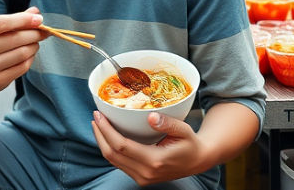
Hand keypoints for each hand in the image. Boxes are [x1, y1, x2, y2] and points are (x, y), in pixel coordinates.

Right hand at [0, 6, 47, 93]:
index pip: (3, 23)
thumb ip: (15, 18)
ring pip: (21, 53)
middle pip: (15, 38)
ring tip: (35, 43)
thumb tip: (35, 12)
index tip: (39, 19)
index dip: (23, 20)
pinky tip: (29, 55)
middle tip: (42, 32)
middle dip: (33, 34)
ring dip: (34, 46)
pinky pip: (22, 67)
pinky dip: (30, 59)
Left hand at [91, 110, 207, 185]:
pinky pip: (118, 163)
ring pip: (112, 160)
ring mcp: (143, 178)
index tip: (98, 115)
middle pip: (111, 154)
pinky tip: (108, 136)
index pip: (121, 145)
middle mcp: (146, 172)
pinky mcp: (141, 178)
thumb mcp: (184, 129)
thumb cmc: (190, 143)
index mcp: (155, 160)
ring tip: (98, 124)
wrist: (198, 161)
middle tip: (95, 116)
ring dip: (101, 141)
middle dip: (99, 134)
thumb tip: (150, 116)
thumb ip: (168, 123)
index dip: (106, 130)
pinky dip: (109, 149)